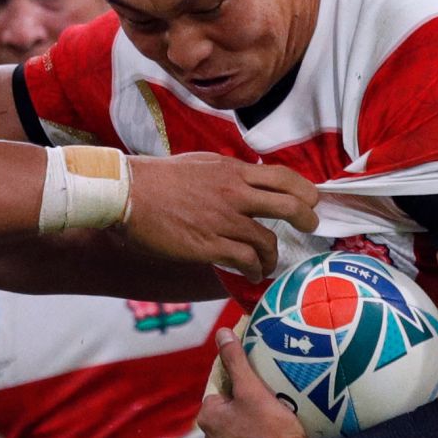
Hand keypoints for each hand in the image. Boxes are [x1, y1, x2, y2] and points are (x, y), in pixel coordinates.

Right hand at [123, 153, 319, 281]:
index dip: (304, 190)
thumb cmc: (157, 178)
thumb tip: (245, 181)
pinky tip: (252, 273)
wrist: (127, 193)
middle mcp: (234, 193)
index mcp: (232, 170)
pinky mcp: (209, 244)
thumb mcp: (201, 164)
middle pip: (289, 205)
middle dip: (307, 219)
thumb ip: (227, 174)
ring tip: (268, 264)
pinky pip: (245, 259)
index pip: (284, 177)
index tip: (310, 201)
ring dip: (273, 256)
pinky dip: (254, 269)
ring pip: (267, 240)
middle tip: (310, 228)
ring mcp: (223, 220)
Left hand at [198, 327, 305, 437]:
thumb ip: (235, 360)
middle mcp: (211, 437)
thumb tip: (221, 333)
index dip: (241, 374)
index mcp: (207, 417)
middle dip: (250, 394)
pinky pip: (253, 437)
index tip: (261, 372)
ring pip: (243, 419)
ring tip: (280, 406)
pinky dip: (263, 430)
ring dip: (258, 412)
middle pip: (232, 402)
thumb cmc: (270, 430)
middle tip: (274, 389)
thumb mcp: (251, 389)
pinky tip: (280, 427)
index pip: (220, 382)